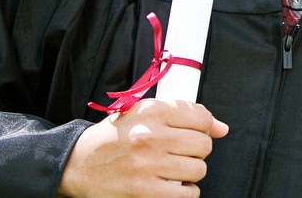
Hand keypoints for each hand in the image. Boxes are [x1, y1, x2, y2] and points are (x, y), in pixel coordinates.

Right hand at [57, 99, 228, 197]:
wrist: (79, 163)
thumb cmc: (117, 136)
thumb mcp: (145, 113)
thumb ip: (185, 114)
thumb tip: (222, 128)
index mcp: (152, 112)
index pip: (202, 118)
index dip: (204, 127)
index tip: (193, 133)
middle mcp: (150, 137)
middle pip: (204, 145)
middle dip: (197, 151)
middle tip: (181, 152)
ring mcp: (147, 166)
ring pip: (198, 170)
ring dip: (191, 172)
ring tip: (174, 168)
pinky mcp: (143, 192)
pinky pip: (186, 194)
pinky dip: (186, 192)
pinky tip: (173, 185)